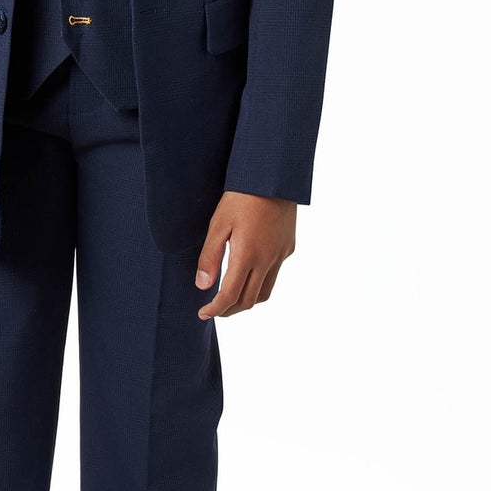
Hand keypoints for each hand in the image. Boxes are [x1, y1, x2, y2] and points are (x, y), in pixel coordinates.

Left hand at [195, 191, 296, 317]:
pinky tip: (249, 272)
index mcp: (247, 256)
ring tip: (231, 298)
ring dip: (247, 300)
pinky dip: (259, 282)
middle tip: (214, 310)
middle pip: (249, 300)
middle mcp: (267, 260)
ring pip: (265, 292)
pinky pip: (274, 273)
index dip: (216, 309)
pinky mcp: (288, 247)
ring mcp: (280, 255)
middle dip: (230, 310)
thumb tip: (203, 286)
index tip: (203, 314)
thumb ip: (210, 257)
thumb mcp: (218, 224)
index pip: (231, 296)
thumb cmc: (242, 196)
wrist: (275, 176)